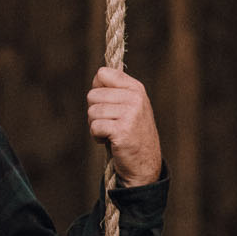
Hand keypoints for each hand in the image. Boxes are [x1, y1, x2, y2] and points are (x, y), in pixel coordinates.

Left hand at [87, 67, 162, 186]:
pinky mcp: (122, 130)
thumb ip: (115, 91)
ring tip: (109, 132)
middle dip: (94, 112)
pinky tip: (108, 140)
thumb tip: (97, 75)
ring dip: (95, 125)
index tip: (106, 103)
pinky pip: (95, 126)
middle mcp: (135, 98)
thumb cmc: (131, 133)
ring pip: (92, 111)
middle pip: (92, 95)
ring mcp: (130, 114)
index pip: (102, 73)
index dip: (97, 89)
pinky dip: (96, 136)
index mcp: (136, 88)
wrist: (144, 162)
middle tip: (108, 123)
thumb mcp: (129, 106)